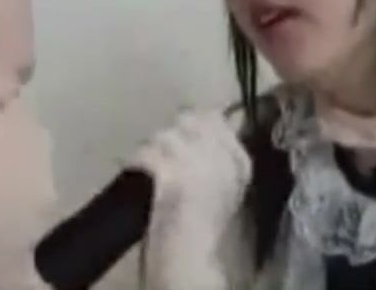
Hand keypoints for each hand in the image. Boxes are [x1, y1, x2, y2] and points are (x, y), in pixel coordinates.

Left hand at [128, 110, 250, 289]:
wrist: (190, 256)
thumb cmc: (203, 229)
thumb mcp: (222, 190)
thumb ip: (215, 159)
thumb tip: (194, 129)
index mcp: (240, 160)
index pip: (215, 119)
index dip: (192, 124)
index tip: (179, 138)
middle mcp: (224, 154)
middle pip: (189, 119)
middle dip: (171, 134)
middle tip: (161, 153)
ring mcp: (199, 160)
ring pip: (165, 134)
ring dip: (152, 149)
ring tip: (148, 168)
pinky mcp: (173, 172)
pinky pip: (147, 153)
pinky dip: (136, 162)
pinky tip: (135, 171)